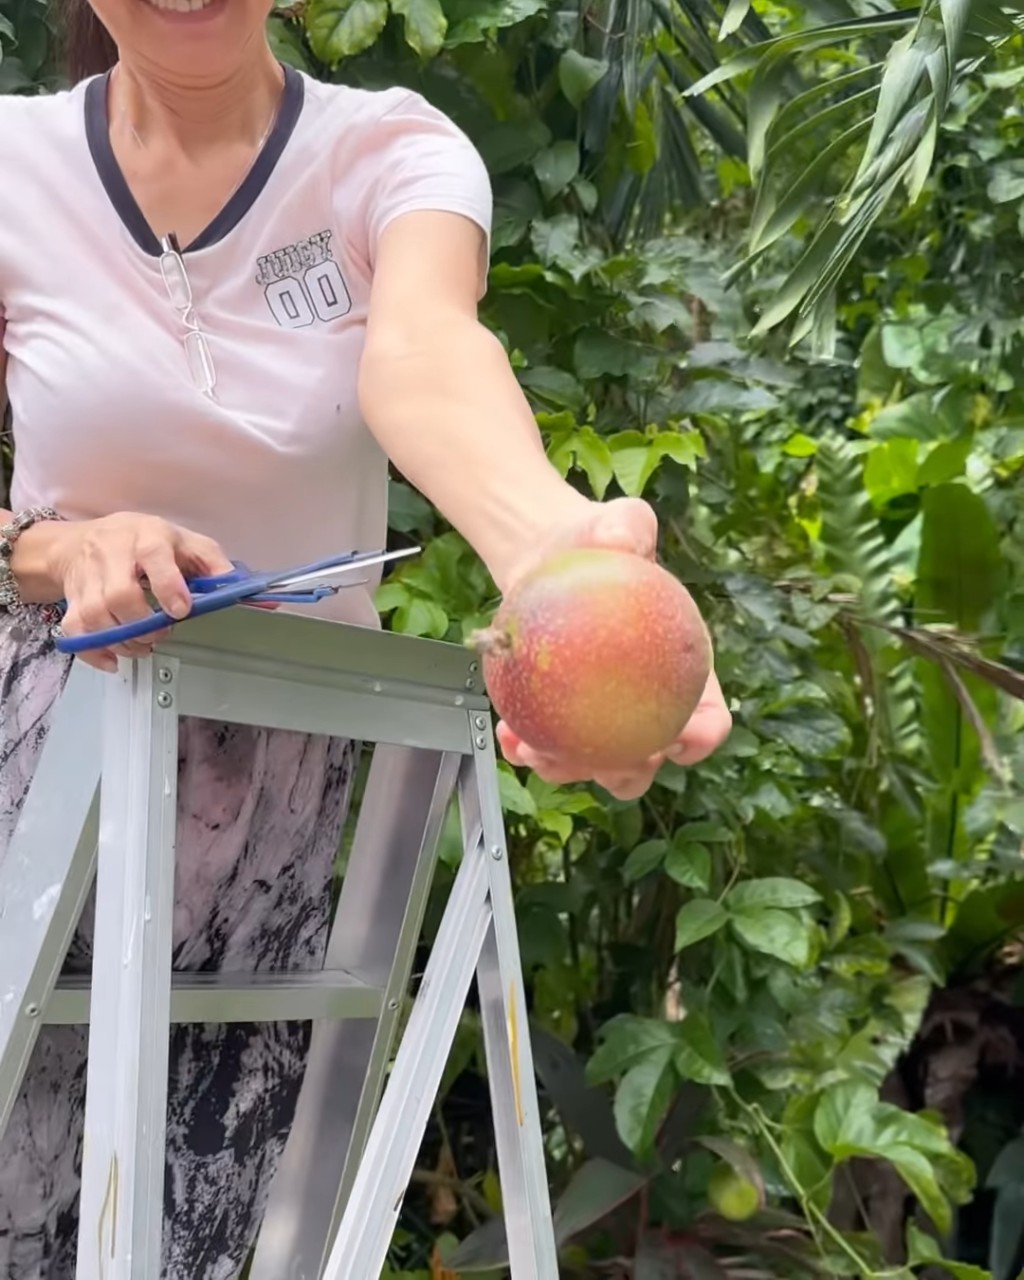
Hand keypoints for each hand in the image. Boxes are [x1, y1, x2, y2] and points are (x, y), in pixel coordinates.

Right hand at [48, 512, 232, 673]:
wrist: (79, 542)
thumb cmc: (141, 542)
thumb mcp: (183, 542)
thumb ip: (212, 563)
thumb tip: (241, 587)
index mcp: (147, 537)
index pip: (154, 556)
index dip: (168, 586)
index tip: (180, 611)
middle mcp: (112, 554)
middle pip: (119, 595)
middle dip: (143, 624)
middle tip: (161, 633)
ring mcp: (88, 577)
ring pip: (95, 616)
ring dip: (123, 641)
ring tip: (143, 645)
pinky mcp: (71, 599)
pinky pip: (75, 630)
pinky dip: (94, 650)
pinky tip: (115, 658)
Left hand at [493, 497, 731, 799]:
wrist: (551, 554)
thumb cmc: (602, 541)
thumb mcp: (620, 523)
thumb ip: (628, 528)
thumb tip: (620, 539)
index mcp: (684, 673)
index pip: (709, 718)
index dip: (700, 739)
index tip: (677, 738)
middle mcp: (646, 707)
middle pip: (648, 761)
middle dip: (627, 773)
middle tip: (602, 761)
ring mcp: (600, 719)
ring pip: (592, 765)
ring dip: (565, 769)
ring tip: (535, 750)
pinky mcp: (558, 718)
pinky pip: (545, 744)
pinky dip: (525, 749)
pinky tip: (509, 736)